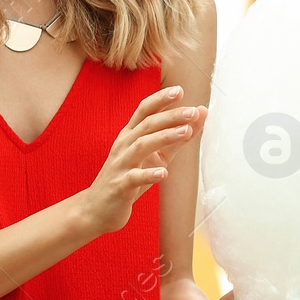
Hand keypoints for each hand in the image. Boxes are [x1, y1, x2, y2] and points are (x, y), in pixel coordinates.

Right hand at [81, 85, 205, 235]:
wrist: (98, 209)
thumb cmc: (130, 178)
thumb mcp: (157, 156)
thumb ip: (178, 137)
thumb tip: (201, 113)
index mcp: (130, 134)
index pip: (144, 110)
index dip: (160, 99)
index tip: (180, 91)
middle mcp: (124, 145)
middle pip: (146, 125)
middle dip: (170, 116)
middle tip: (191, 112)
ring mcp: (121, 165)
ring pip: (141, 146)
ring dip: (164, 137)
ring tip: (185, 132)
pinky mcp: (120, 186)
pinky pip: (134, 178)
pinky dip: (149, 175)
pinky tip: (163, 174)